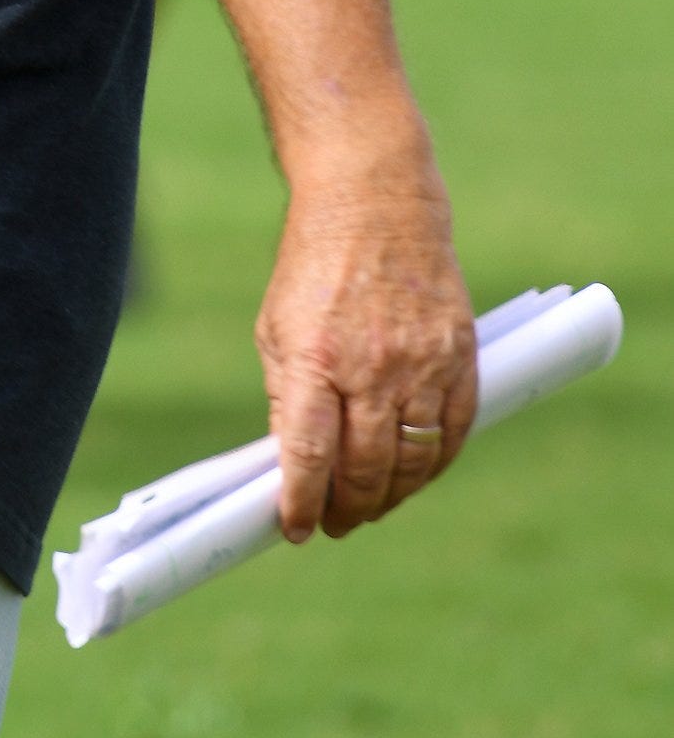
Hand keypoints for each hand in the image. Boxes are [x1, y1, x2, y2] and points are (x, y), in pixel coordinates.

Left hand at [258, 165, 475, 541]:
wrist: (376, 208)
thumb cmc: (314, 268)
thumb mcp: (277, 328)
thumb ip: (286, 395)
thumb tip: (291, 461)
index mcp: (314, 359)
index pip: (309, 453)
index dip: (301, 501)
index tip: (293, 528)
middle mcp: (372, 369)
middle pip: (366, 468)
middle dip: (348, 508)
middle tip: (333, 524)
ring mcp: (423, 366)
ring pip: (414, 462)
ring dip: (390, 496)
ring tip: (368, 507)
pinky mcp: (461, 360)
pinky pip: (453, 434)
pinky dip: (433, 466)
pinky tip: (412, 477)